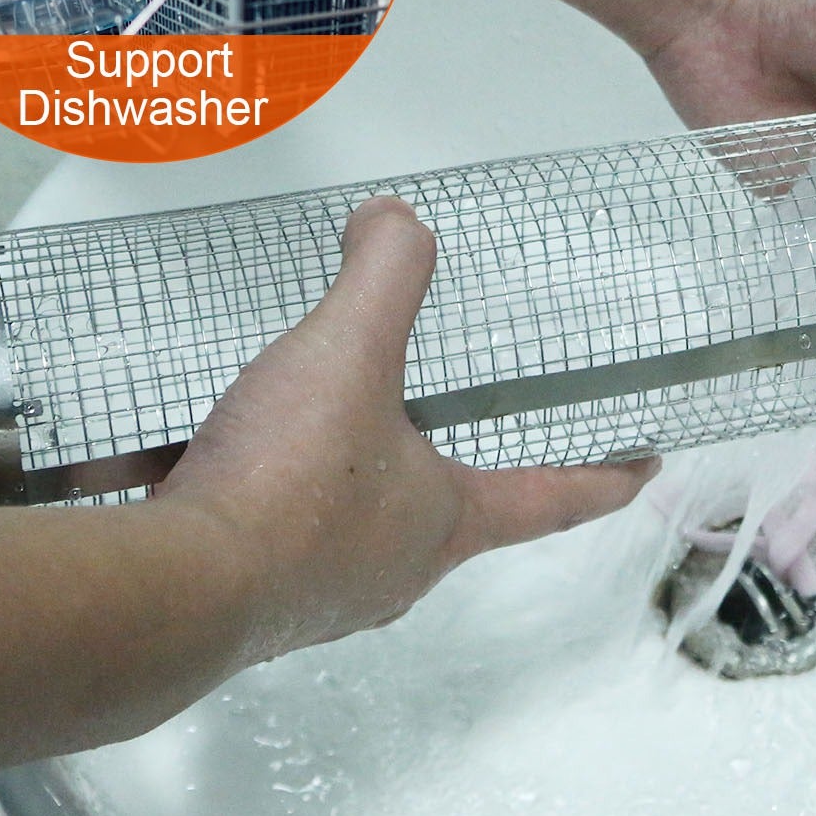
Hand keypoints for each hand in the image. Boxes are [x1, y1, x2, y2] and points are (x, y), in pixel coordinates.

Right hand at [157, 197, 657, 663]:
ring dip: (351, 476)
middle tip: (456, 418)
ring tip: (325, 416)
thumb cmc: (287, 483)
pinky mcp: (252, 598)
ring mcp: (321, 594)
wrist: (168, 589)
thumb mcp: (350, 351)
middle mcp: (395, 570)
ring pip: (357, 523)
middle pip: (451, 512)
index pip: (553, 499)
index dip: (605, 478)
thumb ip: (385, 275)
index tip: (646, 465)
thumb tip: (395, 218)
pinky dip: (261, 488)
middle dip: (459, 468)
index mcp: (445, 521)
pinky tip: (220, 446)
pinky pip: (271, 530)